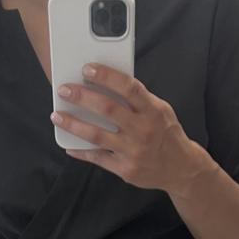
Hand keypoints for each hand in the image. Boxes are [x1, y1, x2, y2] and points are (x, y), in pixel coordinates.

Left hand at [50, 62, 203, 195]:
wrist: (181, 169)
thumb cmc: (166, 134)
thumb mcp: (160, 111)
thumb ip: (138, 100)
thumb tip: (106, 84)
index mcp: (153, 111)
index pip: (128, 87)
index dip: (106, 76)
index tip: (86, 69)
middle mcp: (143, 130)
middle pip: (107, 110)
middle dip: (82, 98)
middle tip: (63, 90)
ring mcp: (134, 152)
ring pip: (97, 135)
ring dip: (73, 124)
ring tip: (57, 116)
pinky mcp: (126, 169)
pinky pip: (98, 159)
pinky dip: (81, 151)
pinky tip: (68, 144)